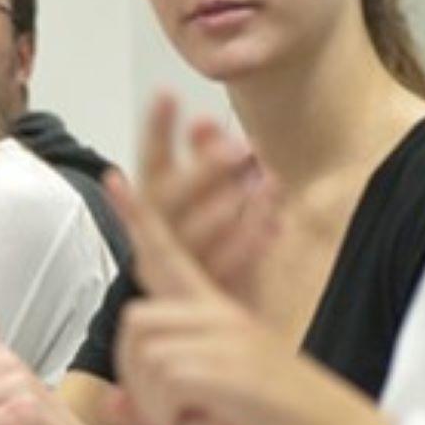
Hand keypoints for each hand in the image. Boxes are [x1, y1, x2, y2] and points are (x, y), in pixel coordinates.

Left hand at [107, 150, 391, 424]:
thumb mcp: (215, 406)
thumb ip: (162, 399)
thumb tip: (112, 405)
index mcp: (223, 315)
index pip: (170, 256)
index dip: (140, 220)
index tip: (114, 178)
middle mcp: (224, 317)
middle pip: (136, 320)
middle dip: (131, 372)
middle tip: (165, 413)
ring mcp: (231, 340)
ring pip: (146, 351)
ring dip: (152, 397)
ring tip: (187, 422)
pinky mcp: (234, 369)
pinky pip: (167, 378)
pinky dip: (168, 412)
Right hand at [109, 93, 278, 307]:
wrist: (196, 331)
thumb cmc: (203, 253)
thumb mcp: (202, 202)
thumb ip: (203, 163)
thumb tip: (204, 121)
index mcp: (153, 212)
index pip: (150, 163)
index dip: (156, 129)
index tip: (167, 93)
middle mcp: (156, 238)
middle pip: (168, 199)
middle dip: (201, 170)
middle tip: (236, 147)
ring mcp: (175, 268)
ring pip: (194, 234)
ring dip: (226, 205)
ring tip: (261, 182)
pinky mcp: (202, 296)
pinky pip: (224, 268)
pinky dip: (248, 244)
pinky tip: (274, 224)